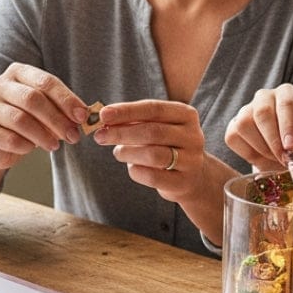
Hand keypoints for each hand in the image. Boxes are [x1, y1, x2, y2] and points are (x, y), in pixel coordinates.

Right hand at [0, 62, 86, 171]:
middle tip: (73, 136)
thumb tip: (85, 115)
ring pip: (20, 120)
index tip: (82, 116)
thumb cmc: (26, 120)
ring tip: (55, 146)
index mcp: (17, 72)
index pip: (45, 82)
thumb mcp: (45, 110)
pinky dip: (26, 146)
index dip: (66, 100)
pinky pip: (9, 139)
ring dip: (43, 135)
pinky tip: (31, 148)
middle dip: (57, 119)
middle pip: (32, 99)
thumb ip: (62, 108)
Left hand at [93, 99, 207, 201]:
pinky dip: (135, 170)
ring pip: (153, 155)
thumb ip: (134, 121)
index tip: (103, 115)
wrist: (192, 176)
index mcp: (186, 115)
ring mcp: (191, 161)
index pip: (154, 109)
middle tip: (100, 136)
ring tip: (117, 152)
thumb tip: (104, 118)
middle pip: (153, 132)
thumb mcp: (156, 127)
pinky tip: (131, 167)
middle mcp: (193, 136)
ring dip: (128, 153)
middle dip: (121, 133)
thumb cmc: (166, 145)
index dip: (127, 111)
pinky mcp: (183, 183)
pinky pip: (153, 177)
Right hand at [224, 84, 292, 170]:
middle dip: (273, 140)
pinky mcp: (233, 125)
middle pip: (262, 113)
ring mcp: (246, 109)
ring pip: (245, 124)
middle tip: (283, 158)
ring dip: (261, 147)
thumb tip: (292, 148)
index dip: (287, 126)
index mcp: (287, 94)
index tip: (290, 146)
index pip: (286, 103)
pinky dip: (247, 152)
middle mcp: (264, 97)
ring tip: (274, 157)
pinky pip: (233, 137)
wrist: (283, 151)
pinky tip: (261, 156)